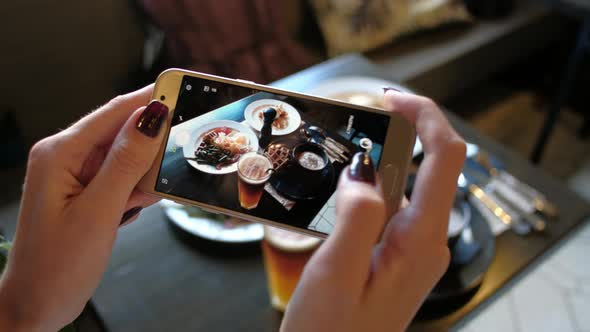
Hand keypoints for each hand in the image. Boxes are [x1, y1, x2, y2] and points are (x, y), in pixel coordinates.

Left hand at [0, 86, 168, 330]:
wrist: (36, 305)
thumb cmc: (56, 265)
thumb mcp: (98, 211)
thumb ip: (126, 162)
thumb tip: (151, 118)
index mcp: (60, 153)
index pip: (114, 113)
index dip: (150, 100)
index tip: (183, 91)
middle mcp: (66, 157)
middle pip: (122, 132)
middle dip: (152, 144)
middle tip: (179, 155)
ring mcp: (76, 176)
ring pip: (125, 157)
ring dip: (144, 174)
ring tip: (141, 201)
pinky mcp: (86, 193)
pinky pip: (121, 179)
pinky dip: (135, 190)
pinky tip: (133, 209)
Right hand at [281, 90, 465, 331]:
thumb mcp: (337, 272)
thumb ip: (357, 215)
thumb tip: (364, 169)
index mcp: (421, 241)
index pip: (445, 158)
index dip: (426, 117)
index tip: (391, 98)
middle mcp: (426, 242)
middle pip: (430, 166)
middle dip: (400, 133)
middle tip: (356, 119)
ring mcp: (413, 249)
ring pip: (408, 186)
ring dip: (381, 161)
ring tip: (340, 150)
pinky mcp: (396, 254)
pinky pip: (391, 207)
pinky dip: (370, 187)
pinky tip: (340, 188)